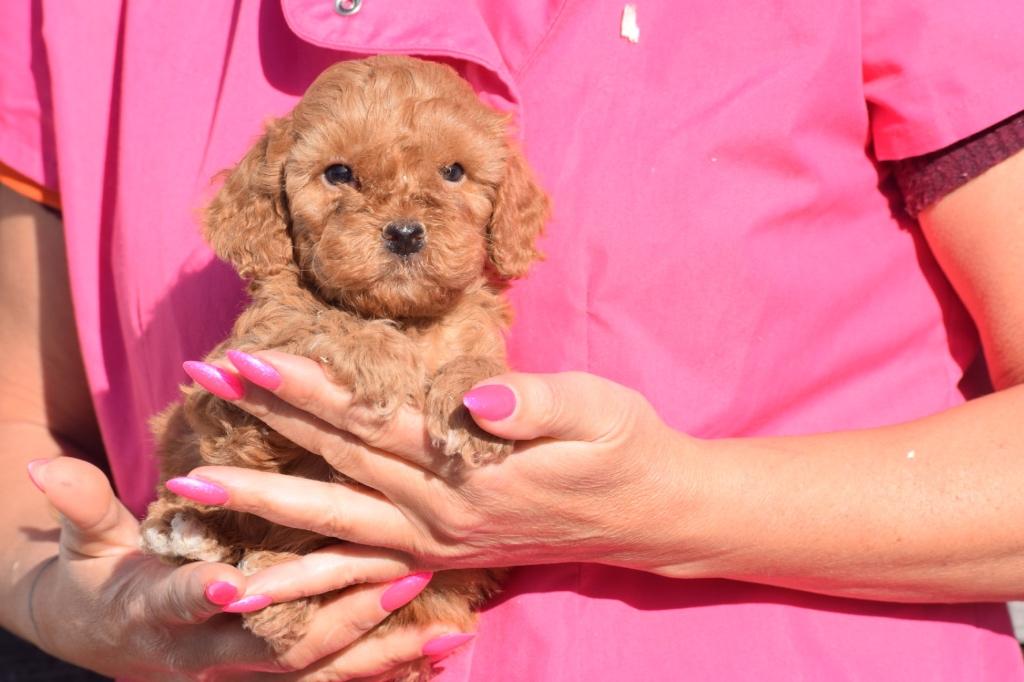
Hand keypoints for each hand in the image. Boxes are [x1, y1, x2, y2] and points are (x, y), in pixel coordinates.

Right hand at [25, 456, 464, 680]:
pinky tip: (440, 657)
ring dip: (382, 654)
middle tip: (395, 579)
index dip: (202, 598)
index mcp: (156, 615)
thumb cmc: (96, 579)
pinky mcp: (274, 673)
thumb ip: (81, 507)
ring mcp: (245, 670)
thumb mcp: (84, 544)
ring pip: (320, 672)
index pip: (182, 608)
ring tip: (443, 632)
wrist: (105, 638)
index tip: (236, 581)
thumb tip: (44, 462)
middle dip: (337, 615)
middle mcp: (207, 654)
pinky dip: (387, 672)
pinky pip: (335, 681)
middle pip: (276, 644)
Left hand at [174, 352, 695, 572]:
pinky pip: (358, 573)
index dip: (307, 390)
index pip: (372, 422)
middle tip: (193, 395)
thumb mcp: (600, 409)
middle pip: (335, 466)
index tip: (247, 360)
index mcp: (473, 470)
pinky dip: (302, 579)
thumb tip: (477, 394)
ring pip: (332, 524)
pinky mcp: (440, 554)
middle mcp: (443, 513)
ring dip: (259, 506)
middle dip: (259, 430)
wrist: (650, 516)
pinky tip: (254, 582)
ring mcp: (437, 542)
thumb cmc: (627, 448)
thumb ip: (538, 403)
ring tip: (190, 493)